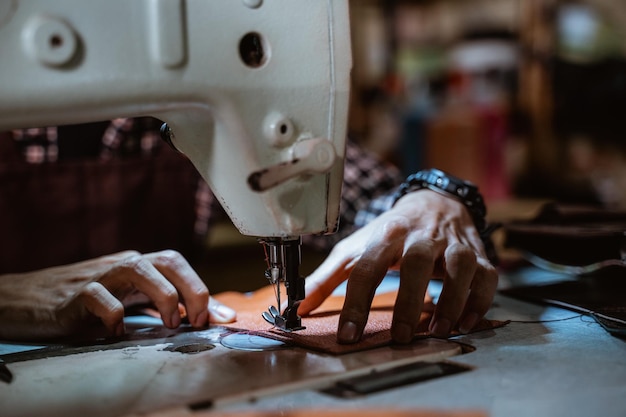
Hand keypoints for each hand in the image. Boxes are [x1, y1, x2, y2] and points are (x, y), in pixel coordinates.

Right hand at [0, 250, 235, 340]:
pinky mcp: (74, 294)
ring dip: (163, 296)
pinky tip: (118, 332)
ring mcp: (99, 276)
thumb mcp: (131, 301)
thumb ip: (170, 305)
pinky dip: (114, 315)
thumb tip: (214, 316)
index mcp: (140, 266)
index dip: (202, 288)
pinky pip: (98, 297)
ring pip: (138, 268)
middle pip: (168, 260)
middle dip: (192, 288)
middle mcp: (124, 265)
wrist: (29, 298)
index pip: (179, 265)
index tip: (217, 319)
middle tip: (198, 320)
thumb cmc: (87, 300)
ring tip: (170, 324)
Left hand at [299, 190, 497, 343]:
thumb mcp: (357, 247)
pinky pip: (486, 277)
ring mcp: (453, 243)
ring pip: (459, 267)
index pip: (367, 266)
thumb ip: (328, 277)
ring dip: (451, 301)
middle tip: (399, 338)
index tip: (348, 335)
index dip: (356, 302)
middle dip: (408, 301)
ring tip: (437, 332)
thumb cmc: (392, 231)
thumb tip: (297, 306)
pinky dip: (479, 302)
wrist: (435, 202)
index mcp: (386, 233)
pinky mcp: (478, 254)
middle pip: (416, 262)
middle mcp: (421, 235)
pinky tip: (465, 324)